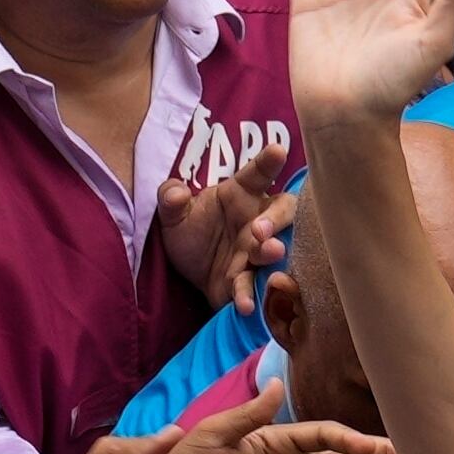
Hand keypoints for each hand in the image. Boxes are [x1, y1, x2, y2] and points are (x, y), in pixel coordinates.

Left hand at [159, 136, 294, 314]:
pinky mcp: (248, 280)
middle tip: (261, 227)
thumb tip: (174, 193)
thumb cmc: (191, 232)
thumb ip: (170, 199)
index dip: (268, 162)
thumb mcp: (173, 214)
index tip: (278, 149)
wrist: (187, 272)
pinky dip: (250, 295)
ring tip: (269, 252)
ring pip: (274, 248)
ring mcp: (256, 251)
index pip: (257, 174)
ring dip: (272, 251)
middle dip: (277, 218)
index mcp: (241, 194)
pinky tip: (245, 305)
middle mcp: (256, 220)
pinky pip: (254, 285)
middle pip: (282, 211)